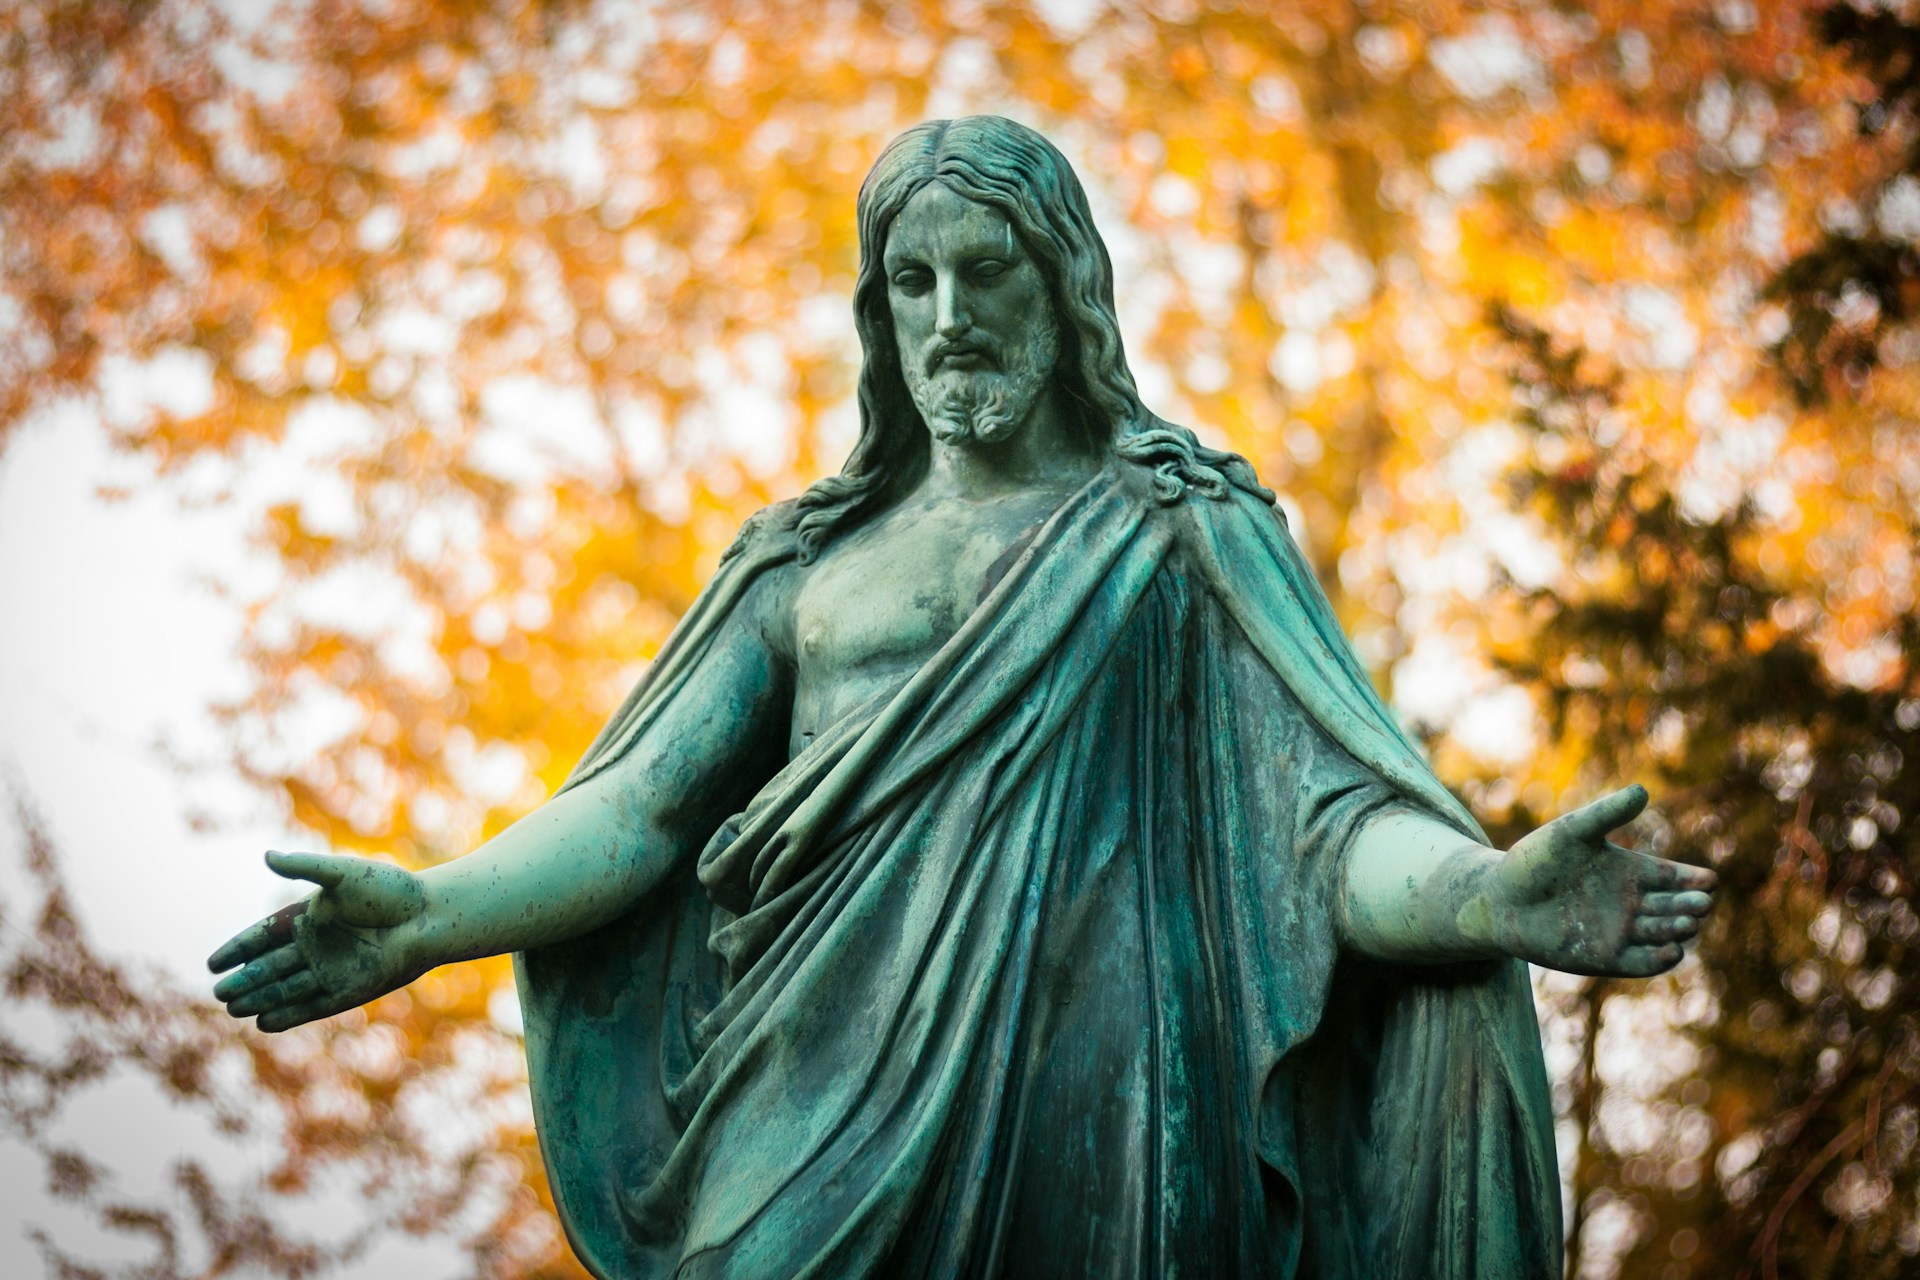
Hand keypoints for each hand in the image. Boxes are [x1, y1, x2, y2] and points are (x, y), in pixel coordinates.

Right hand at [208, 851, 428, 1031]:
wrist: (429, 917)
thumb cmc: (390, 891)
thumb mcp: (342, 875)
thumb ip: (304, 868)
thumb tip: (266, 856)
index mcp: (311, 918)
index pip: (264, 937)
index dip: (238, 950)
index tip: (212, 964)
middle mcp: (317, 946)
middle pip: (270, 967)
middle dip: (244, 980)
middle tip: (218, 992)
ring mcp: (331, 970)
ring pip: (286, 989)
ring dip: (259, 998)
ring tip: (232, 1008)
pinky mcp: (348, 990)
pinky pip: (311, 1006)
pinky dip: (288, 1014)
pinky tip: (263, 1022)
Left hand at [1489, 785, 1715, 977]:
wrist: (1499, 899)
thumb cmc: (1534, 861)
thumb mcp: (1572, 833)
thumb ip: (1606, 813)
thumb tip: (1643, 790)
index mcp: (1630, 871)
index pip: (1674, 877)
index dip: (1694, 879)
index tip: (1709, 880)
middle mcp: (1631, 903)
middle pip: (1675, 906)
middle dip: (1691, 905)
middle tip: (1701, 902)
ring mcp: (1620, 932)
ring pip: (1663, 934)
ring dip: (1678, 930)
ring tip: (1687, 923)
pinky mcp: (1605, 958)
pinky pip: (1640, 962)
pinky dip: (1658, 960)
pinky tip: (1671, 952)